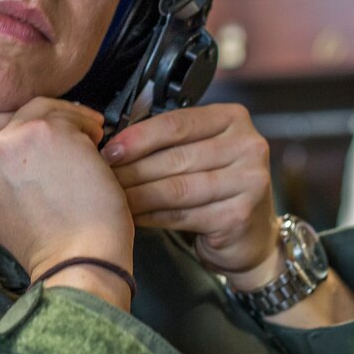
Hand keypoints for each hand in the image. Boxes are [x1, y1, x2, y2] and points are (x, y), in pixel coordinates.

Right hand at [0, 98, 134, 305]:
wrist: (76, 260)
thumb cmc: (52, 246)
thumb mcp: (4, 212)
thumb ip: (2, 179)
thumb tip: (28, 152)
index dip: (21, 141)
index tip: (45, 148)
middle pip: (11, 120)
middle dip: (41, 126)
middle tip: (71, 134)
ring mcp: (8, 141)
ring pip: (38, 110)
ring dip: (66, 121)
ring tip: (90, 136)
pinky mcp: (42, 130)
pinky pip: (68, 116)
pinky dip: (87, 125)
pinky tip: (99, 141)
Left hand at [105, 103, 279, 286]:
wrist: (250, 235)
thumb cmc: (218, 187)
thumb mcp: (201, 150)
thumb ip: (171, 138)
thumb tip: (117, 138)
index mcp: (233, 119)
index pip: (178, 123)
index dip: (139, 136)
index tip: (110, 149)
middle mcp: (248, 145)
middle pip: (176, 156)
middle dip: (133, 168)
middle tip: (104, 177)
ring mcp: (248, 181)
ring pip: (177, 187)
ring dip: (138, 194)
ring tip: (113, 197)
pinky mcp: (239, 215)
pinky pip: (182, 214)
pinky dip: (152, 216)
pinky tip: (133, 216)